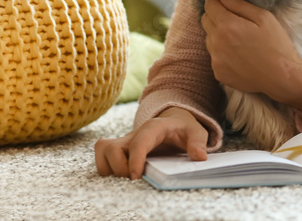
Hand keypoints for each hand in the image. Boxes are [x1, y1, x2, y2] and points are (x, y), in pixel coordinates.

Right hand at [94, 107, 211, 179]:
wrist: (174, 121)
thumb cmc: (184, 129)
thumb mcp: (196, 132)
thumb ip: (199, 143)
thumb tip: (199, 157)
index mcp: (154, 127)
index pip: (139, 141)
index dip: (135, 159)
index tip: (137, 177)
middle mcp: (135, 133)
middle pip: (112, 147)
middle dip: (119, 168)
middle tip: (135, 179)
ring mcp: (125, 141)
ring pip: (103, 150)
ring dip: (109, 168)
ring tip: (126, 178)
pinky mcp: (119, 149)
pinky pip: (101, 155)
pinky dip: (105, 168)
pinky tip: (121, 176)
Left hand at [200, 0, 301, 98]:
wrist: (281, 77)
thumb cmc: (277, 44)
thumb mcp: (264, 18)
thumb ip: (239, 4)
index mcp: (227, 26)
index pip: (210, 6)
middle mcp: (216, 43)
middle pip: (205, 21)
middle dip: (213, 13)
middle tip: (227, 12)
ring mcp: (216, 60)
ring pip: (209, 39)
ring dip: (217, 32)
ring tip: (236, 35)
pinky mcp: (219, 73)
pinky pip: (214, 56)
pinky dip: (221, 50)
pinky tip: (237, 52)